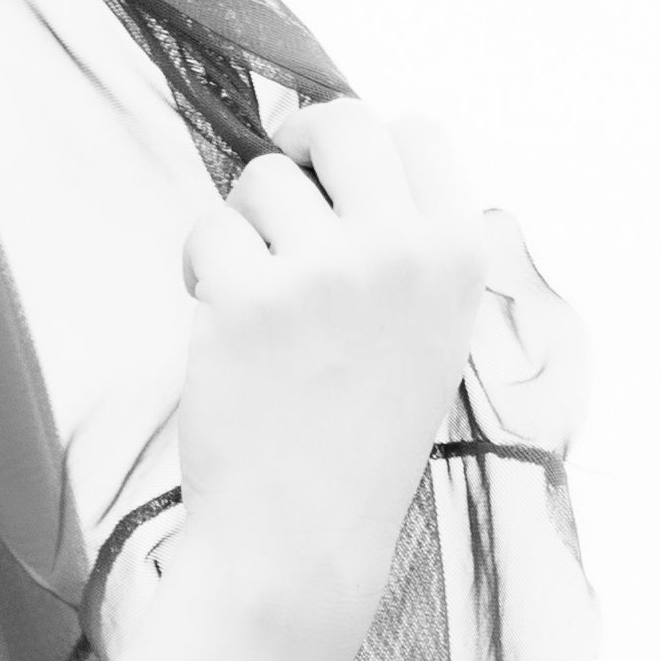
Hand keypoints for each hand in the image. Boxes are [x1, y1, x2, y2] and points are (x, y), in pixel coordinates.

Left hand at [174, 101, 483, 643]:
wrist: (303, 535)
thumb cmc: (359, 440)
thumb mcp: (428, 333)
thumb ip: (407, 246)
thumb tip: (350, 164)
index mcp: (459, 255)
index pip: (419, 132)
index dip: (366, 147)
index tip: (334, 179)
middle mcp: (399, 249)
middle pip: (340, 125)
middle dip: (297, 151)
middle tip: (275, 200)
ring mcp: (321, 269)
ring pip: (261, 180)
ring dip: (243, 226)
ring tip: (254, 295)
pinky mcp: (245, 295)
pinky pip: (208, 230)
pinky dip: (200, 268)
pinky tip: (218, 322)